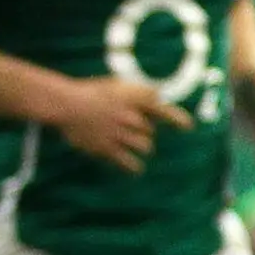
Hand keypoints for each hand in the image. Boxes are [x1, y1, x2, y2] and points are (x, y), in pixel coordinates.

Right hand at [52, 75, 188, 173]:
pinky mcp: (108, 148)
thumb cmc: (90, 93)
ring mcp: (121, 133)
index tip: (188, 127)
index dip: (178, 119)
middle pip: (151, 131)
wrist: (67, 105)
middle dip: (144, 132)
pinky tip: (136, 170)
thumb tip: (158, 98)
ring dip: (143, 148)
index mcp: (135, 99)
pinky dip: (134, 168)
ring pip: (146, 146)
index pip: (163, 110)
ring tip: (138, 148)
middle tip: (131, 130)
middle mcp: (132, 117)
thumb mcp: (117, 85)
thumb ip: (138, 93)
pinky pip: (129, 163)